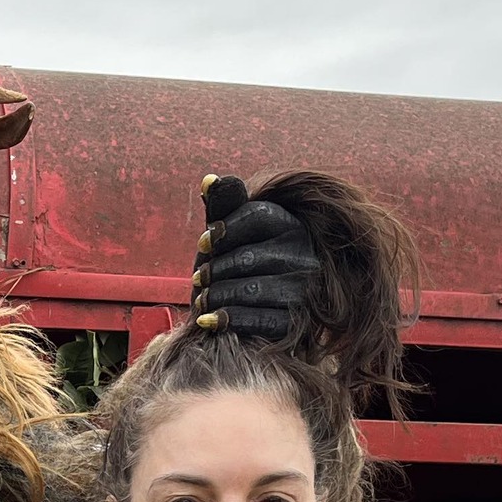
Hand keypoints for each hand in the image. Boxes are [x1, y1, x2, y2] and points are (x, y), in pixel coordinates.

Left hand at [191, 173, 316, 340]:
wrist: (256, 313)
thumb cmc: (237, 266)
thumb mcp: (231, 234)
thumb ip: (223, 207)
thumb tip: (208, 179)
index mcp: (291, 224)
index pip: (257, 216)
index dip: (225, 229)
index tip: (203, 243)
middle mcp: (305, 254)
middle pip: (249, 257)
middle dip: (215, 269)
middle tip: (197, 280)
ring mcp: (304, 290)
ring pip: (252, 289)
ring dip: (218, 296)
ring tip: (201, 300)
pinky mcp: (297, 322)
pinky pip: (261, 320)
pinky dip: (230, 319)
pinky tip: (207, 320)